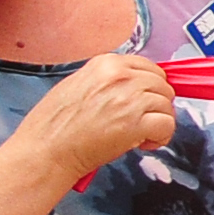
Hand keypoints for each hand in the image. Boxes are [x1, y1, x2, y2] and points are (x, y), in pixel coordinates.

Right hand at [14, 53, 175, 181]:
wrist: (45, 150)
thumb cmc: (54, 125)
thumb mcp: (78, 85)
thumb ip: (108, 80)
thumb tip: (132, 84)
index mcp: (106, 64)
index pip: (149, 67)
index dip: (149, 87)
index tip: (144, 100)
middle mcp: (121, 76)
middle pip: (162, 85)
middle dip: (156, 104)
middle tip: (141, 120)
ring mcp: (131, 98)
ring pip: (167, 105)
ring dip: (158, 121)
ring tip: (139, 134)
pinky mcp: (137, 123)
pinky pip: (167, 125)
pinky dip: (161, 136)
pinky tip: (144, 143)